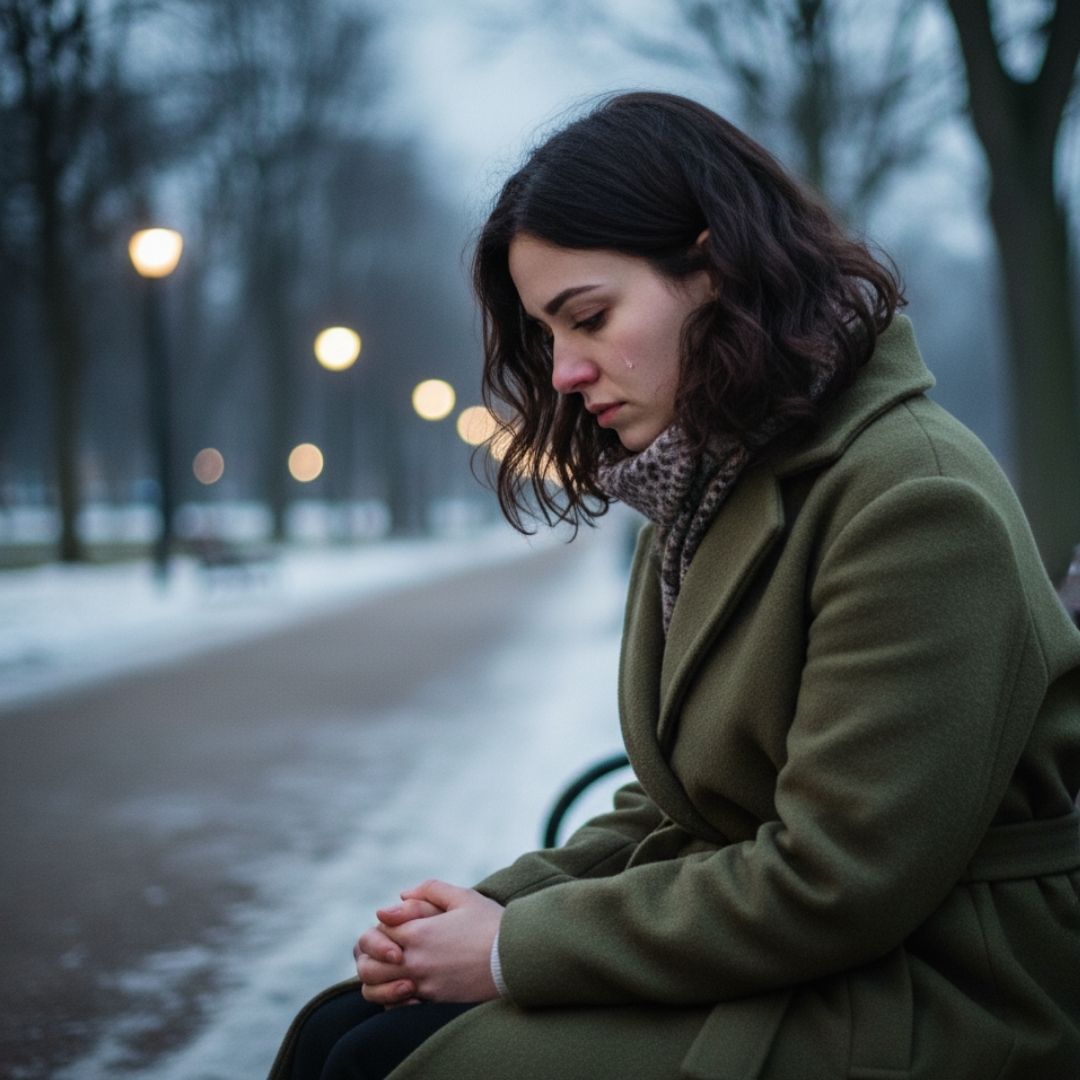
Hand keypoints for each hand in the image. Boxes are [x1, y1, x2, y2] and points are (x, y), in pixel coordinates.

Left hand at [360, 880, 503, 1003]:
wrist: (518, 959)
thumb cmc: (492, 925)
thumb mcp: (463, 897)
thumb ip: (429, 890)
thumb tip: (401, 895)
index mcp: (419, 932)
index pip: (378, 930)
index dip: (384, 926)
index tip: (399, 923)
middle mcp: (415, 961)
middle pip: (369, 964)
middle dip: (372, 955)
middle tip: (389, 950)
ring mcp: (423, 986)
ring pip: (376, 990)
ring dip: (377, 980)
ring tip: (393, 971)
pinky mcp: (434, 1003)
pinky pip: (395, 1008)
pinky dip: (392, 999)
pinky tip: (407, 988)